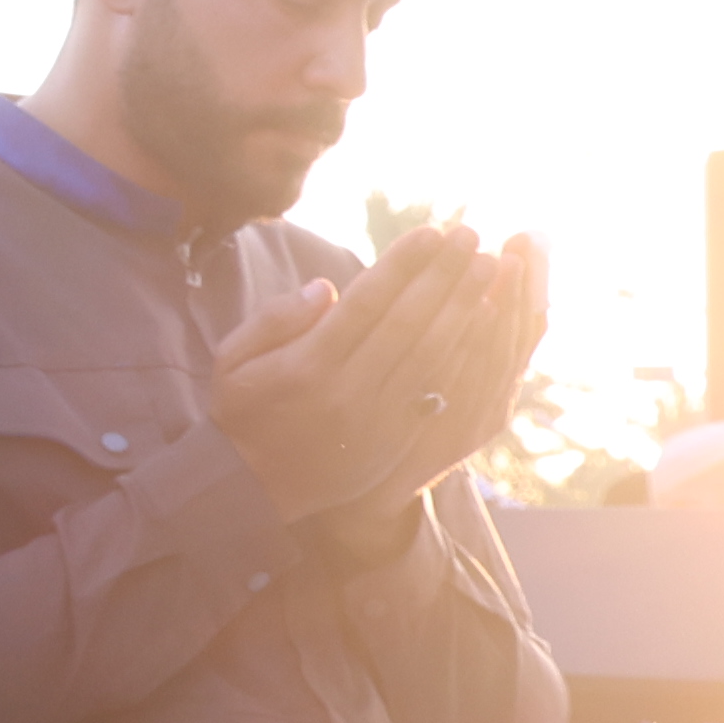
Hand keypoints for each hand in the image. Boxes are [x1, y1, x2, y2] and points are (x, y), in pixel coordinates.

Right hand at [204, 224, 545, 520]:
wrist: (251, 490)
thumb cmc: (240, 412)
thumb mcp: (232, 360)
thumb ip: (274, 319)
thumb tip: (326, 287)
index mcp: (307, 366)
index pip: (366, 303)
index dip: (402, 265)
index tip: (431, 232)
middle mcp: (348, 390)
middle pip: (408, 322)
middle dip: (444, 275)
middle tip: (470, 236)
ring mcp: (377, 417)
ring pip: (432, 354)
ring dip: (466, 307)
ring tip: (490, 268)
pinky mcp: (396, 438)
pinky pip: (440, 388)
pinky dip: (466, 352)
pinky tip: (485, 323)